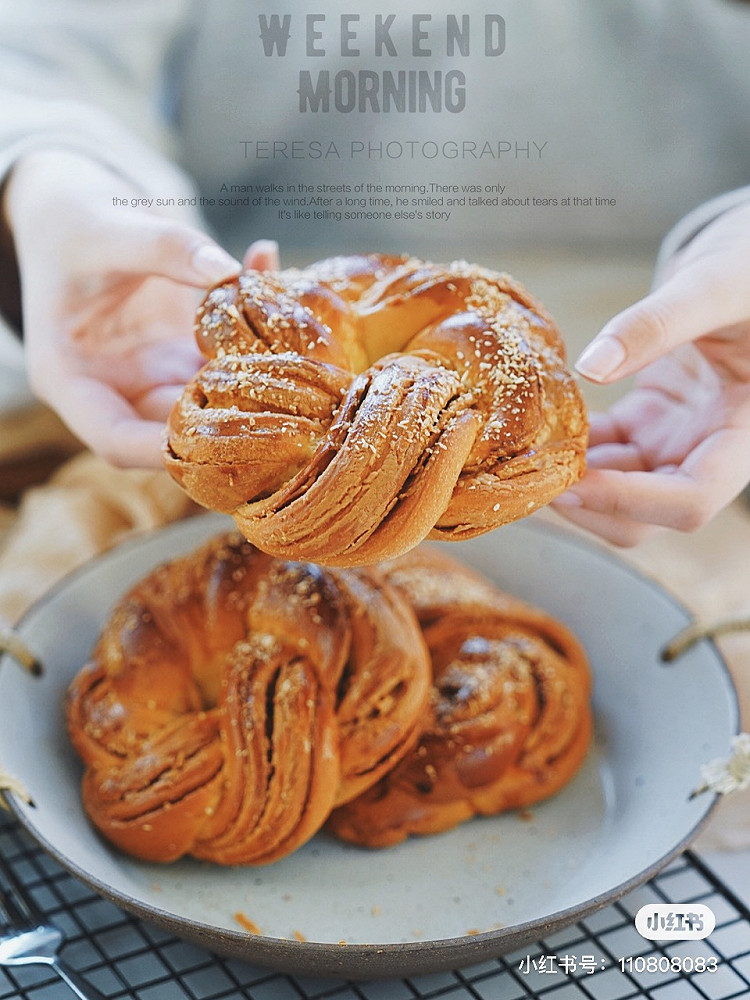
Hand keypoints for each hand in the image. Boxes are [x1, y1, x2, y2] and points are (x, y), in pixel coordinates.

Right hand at [3, 150, 278, 466]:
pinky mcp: (184, 360)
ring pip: (209, 405)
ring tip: (292, 356)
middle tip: (282, 409)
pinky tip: (282, 300)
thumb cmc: (72, 224)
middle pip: (172, 433)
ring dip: (252, 388)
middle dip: (226, 426)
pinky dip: (256, 345)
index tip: (217, 444)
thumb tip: (228, 269)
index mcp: (71, 380)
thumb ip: (165, 248)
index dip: (163, 451)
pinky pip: (225, 365)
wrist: (76, 212)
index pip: (116, 440)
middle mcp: (115, 390)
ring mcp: (153, 378)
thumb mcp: (108, 231)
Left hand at [552, 199, 749, 545]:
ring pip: (616, 493)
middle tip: (529, 474)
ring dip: (570, 480)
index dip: (629, 501)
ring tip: (521, 449)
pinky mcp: (648, 426)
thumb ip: (658, 323)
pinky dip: (570, 448)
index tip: (570, 483)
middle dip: (588, 504)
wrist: (749, 265)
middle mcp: (709, 452)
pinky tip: (536, 426)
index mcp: (745, 435)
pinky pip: (603, 454)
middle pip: (645, 516)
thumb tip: (590, 367)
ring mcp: (675, 442)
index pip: (691, 500)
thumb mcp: (714, 285)